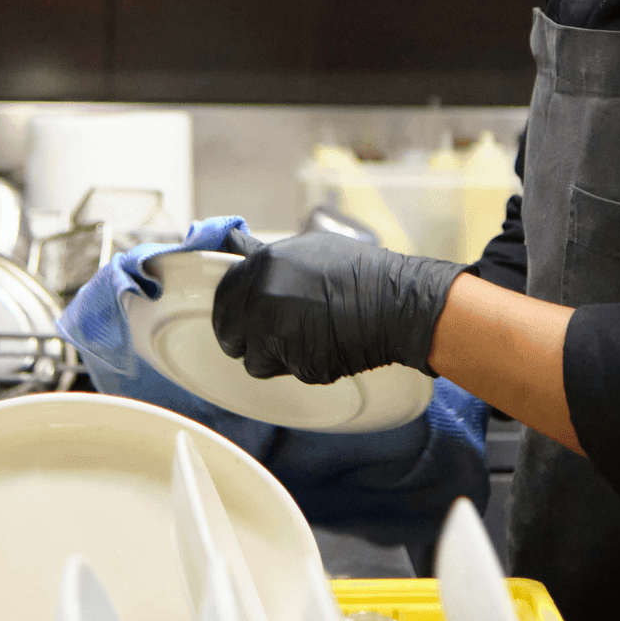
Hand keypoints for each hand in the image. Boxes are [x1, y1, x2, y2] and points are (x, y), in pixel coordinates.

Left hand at [212, 230, 466, 384]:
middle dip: (245, 339)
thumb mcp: (308, 248)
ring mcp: (279, 335)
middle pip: (230, 336)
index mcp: (262, 267)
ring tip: (306, 338)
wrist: (397, 303)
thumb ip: (268, 259)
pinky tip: (326, 346)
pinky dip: (303, 365)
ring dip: (273, 357)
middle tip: (268, 336)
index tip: (238, 319)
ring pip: (256, 361)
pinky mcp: (300, 364)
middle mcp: (263, 301)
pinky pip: (289, 372)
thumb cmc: (358, 272)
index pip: (222, 298)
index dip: (230, 312)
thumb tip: (237, 250)